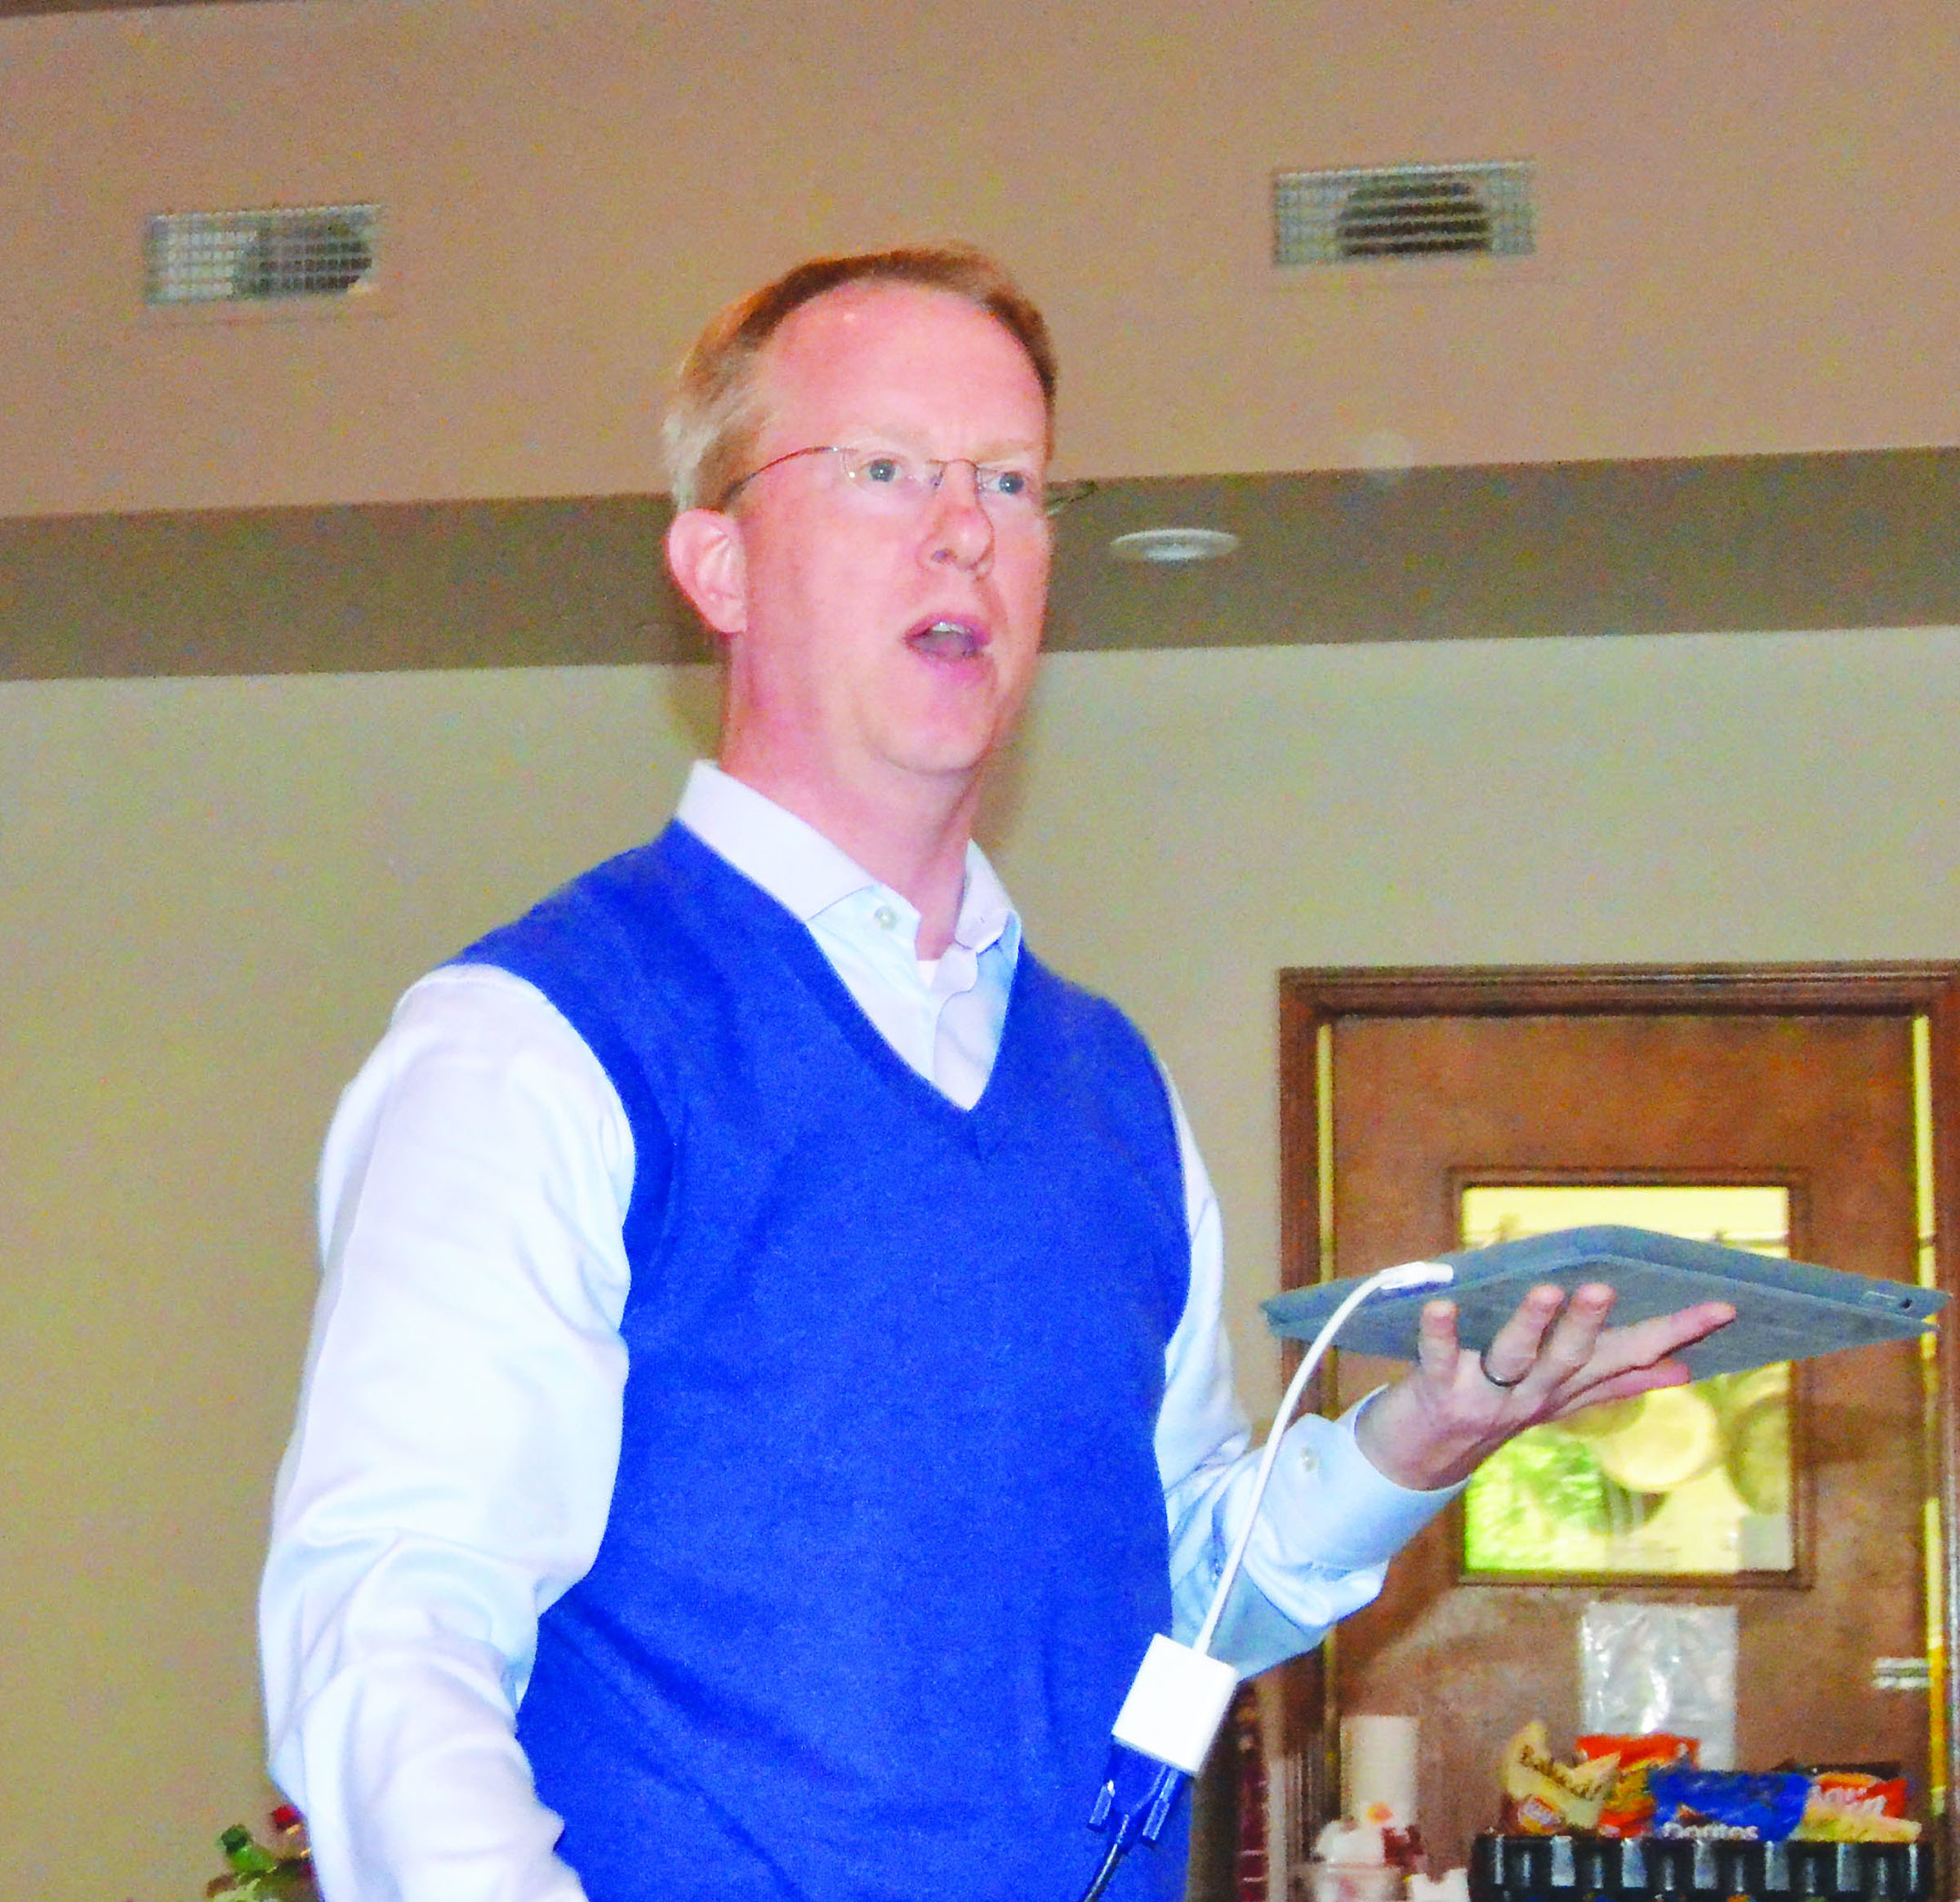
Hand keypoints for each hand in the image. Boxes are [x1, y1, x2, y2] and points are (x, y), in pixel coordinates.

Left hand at [1351, 1282, 1735, 1491]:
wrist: (1416, 1459)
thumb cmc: (1493, 1408)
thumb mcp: (1558, 1398)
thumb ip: (1615, 1382)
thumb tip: (1683, 1369)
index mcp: (1565, 1388)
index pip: (1629, 1358)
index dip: (1675, 1335)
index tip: (1722, 1307)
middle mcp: (1534, 1394)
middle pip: (1570, 1359)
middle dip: (1590, 1325)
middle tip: (1606, 1288)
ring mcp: (1487, 1395)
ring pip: (1516, 1357)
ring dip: (1532, 1324)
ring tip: (1548, 1290)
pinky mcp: (1439, 1390)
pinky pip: (1441, 1356)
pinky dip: (1441, 1331)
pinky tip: (1442, 1304)